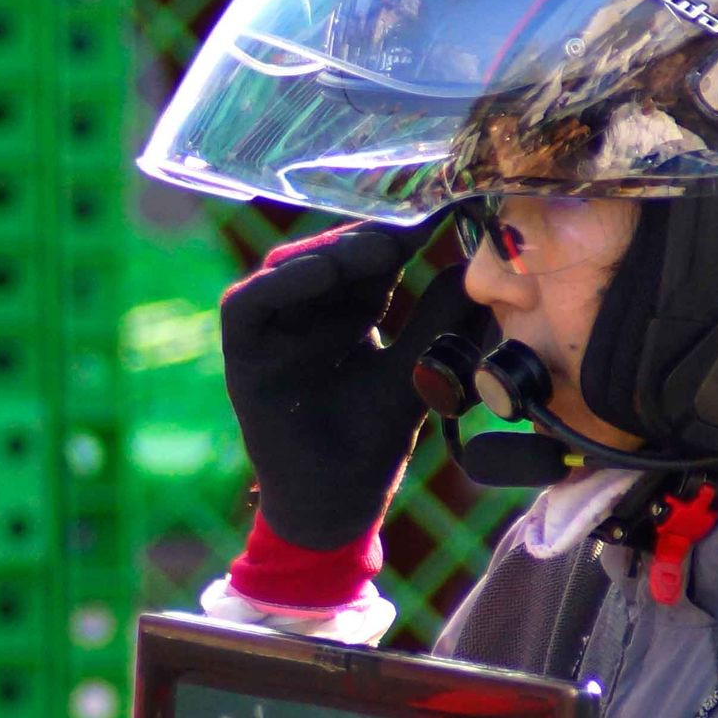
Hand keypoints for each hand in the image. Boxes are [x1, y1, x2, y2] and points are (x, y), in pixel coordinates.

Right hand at [218, 218, 489, 548]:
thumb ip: (439, 324)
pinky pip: (249, 303)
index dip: (400, 235)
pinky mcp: (243, 352)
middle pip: (329, 251)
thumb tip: (474, 270)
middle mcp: (307, 311)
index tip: (438, 214)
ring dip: (330, 251)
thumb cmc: (373, 443)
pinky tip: (322, 274)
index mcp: (349, 311)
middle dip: (368, 236)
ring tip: (376, 249)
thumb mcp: (418, 374)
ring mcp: (272, 329)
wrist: (335, 503)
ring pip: (288, 265)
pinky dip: (282, 283)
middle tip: (409, 227)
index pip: (370, 257)